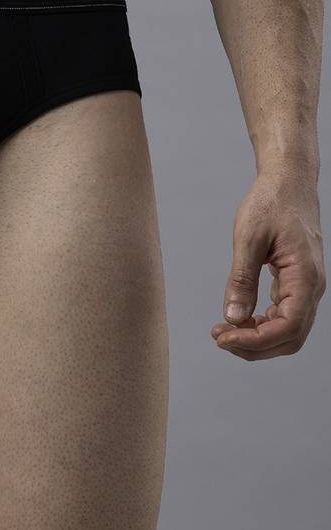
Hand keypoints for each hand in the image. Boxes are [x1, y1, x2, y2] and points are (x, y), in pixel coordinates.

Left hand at [211, 169, 325, 359]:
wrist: (288, 183)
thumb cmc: (271, 204)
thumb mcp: (249, 239)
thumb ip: (241, 280)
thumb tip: (233, 316)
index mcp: (305, 277)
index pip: (288, 326)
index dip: (256, 340)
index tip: (224, 337)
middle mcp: (312, 287)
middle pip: (290, 338)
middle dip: (253, 346)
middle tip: (218, 337)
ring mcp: (306, 288)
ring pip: (288, 331)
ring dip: (256, 338)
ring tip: (223, 331)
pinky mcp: (296, 285)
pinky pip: (283, 317)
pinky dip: (261, 325)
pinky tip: (237, 318)